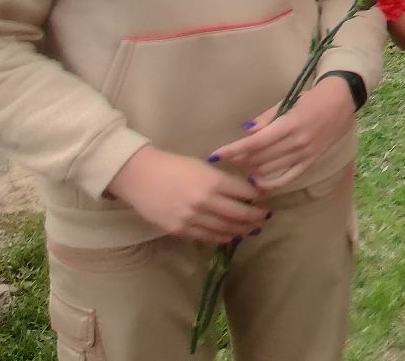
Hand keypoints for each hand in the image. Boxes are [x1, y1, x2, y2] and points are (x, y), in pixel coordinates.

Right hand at [106, 146, 265, 244]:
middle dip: (255, 216)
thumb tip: (245, 190)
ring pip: (225, 229)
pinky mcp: (179, 230)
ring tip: (251, 229)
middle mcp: (205, 201)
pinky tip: (230, 236)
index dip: (258, 197)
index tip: (264, 198)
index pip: (245, 193)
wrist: (140, 176)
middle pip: (239, 214)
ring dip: (242, 230)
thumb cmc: (173, 166)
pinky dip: (222, 238)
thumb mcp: (203, 167)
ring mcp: (192, 218)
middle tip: (264, 217)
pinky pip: (207, 237)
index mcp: (213, 181)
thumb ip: (223, 180)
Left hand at [208, 77, 354, 191]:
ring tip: (239, 167)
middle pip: (259, 158)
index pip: (255, 143)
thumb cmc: (312, 98)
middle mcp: (297, 142)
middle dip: (238, 160)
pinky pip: (286, 179)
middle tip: (225, 160)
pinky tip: (257, 183)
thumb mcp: (289, 102)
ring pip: (269, 170)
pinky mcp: (310, 162)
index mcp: (290, 124)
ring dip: (250, 170)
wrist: (341, 101)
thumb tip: (246, 131)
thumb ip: (267, 119)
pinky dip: (269, 184)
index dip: (233, 150)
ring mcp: (304, 154)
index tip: (216, 155)